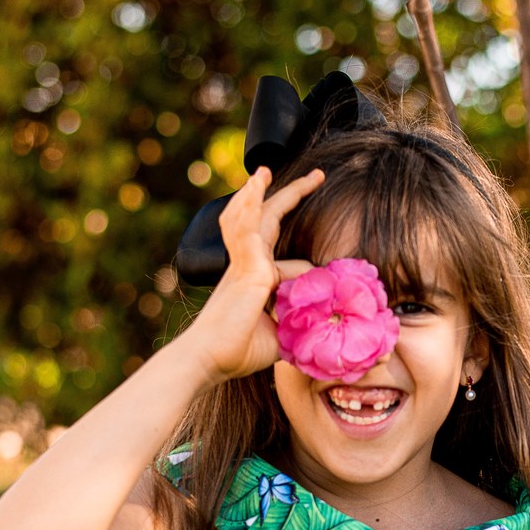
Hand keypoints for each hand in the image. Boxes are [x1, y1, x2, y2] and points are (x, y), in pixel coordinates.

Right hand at [180, 166, 323, 384]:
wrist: (210, 359)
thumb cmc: (238, 351)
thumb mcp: (280, 333)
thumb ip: (296, 320)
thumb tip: (319, 317)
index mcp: (253, 279)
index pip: (280, 253)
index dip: (303, 265)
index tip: (318, 270)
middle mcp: (246, 264)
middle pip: (267, 220)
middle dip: (290, 196)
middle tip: (315, 177)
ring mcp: (244, 262)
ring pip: (253, 216)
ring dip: (260, 191)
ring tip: (265, 169)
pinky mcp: (246, 265)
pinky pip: (248, 226)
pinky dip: (252, 203)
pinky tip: (257, 183)